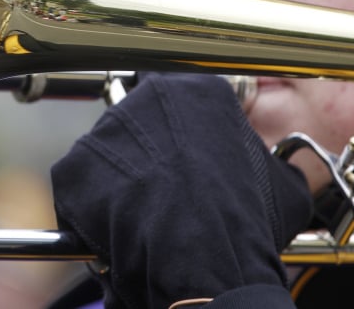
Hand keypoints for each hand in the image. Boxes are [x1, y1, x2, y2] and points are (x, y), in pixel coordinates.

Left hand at [51, 73, 311, 308]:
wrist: (203, 262)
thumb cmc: (244, 224)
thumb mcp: (281, 186)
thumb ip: (264, 161)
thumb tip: (275, 171)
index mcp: (196, 91)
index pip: (181, 102)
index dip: (185, 136)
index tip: (187, 160)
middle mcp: (144, 99)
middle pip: (139, 121)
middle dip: (147, 152)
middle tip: (163, 190)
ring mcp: (103, 130)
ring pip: (107, 151)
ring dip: (118, 178)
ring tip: (141, 212)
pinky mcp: (72, 166)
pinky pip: (79, 184)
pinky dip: (91, 206)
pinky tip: (116, 227)